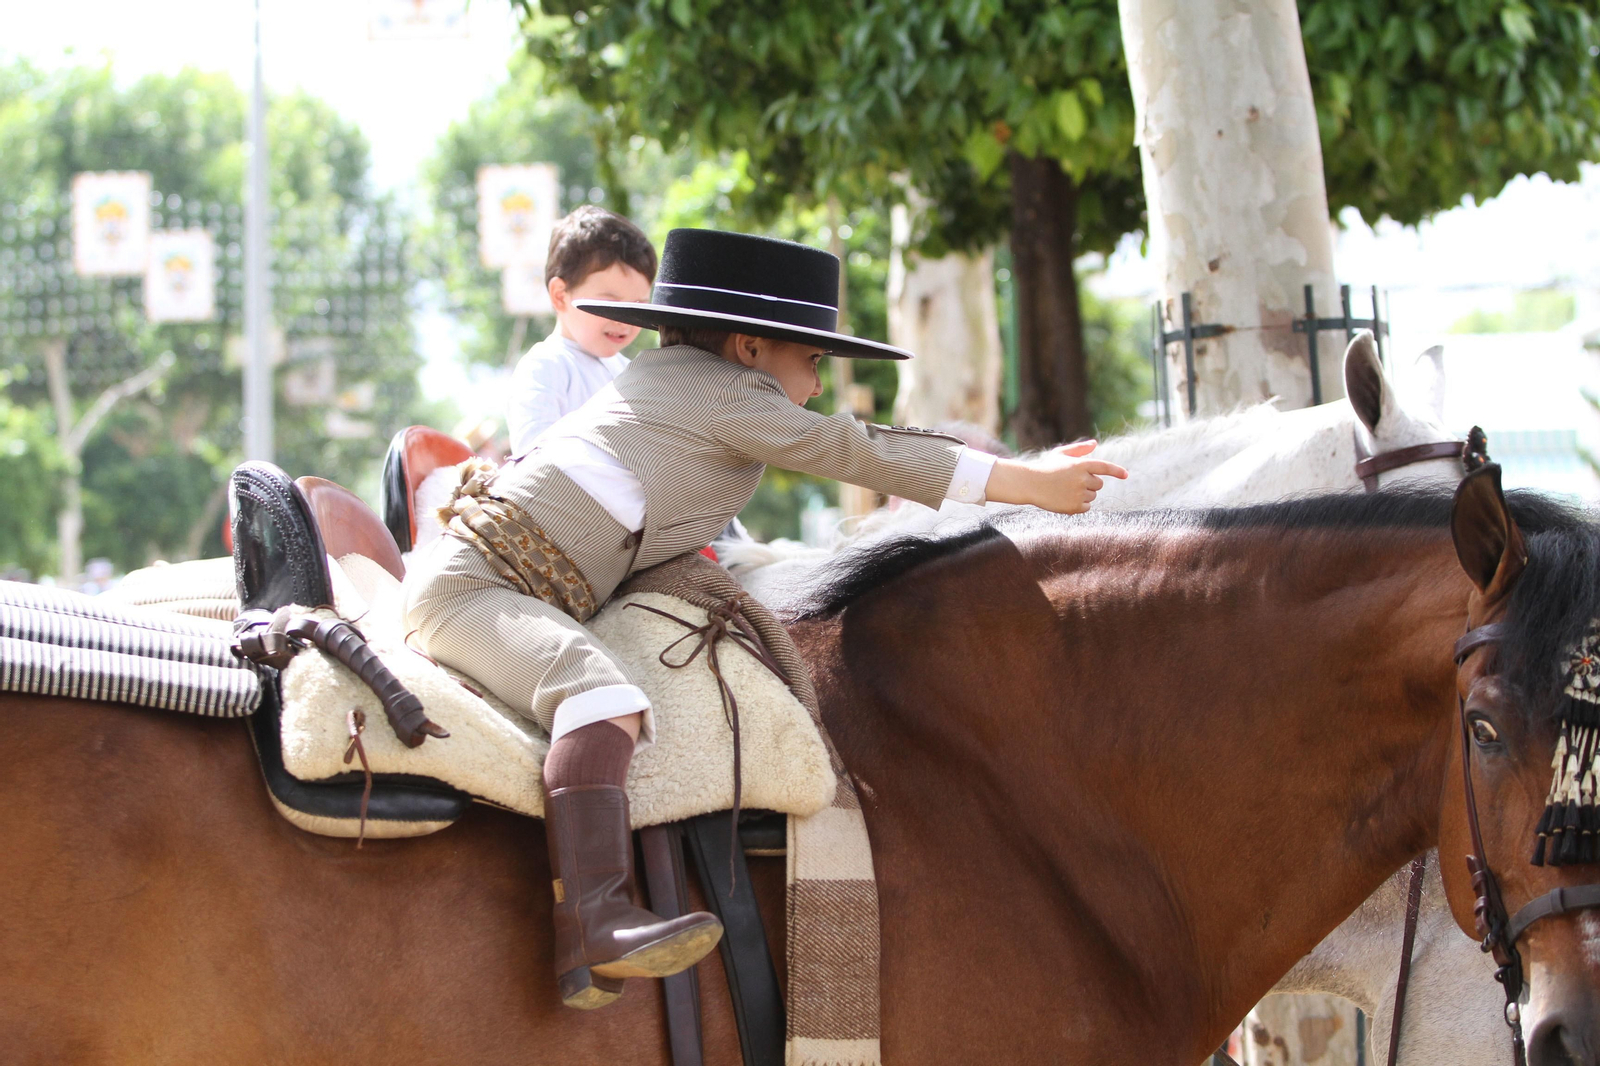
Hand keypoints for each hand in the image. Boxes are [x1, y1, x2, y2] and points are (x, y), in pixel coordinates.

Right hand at [985, 439, 1127, 514]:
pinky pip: (1086, 507)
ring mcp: (1079, 494)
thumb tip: (1095, 444)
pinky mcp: (1074, 507)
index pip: (1105, 467)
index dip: (1117, 471)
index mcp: (1081, 464)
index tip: (1126, 475)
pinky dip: (1079, 505)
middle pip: (1099, 484)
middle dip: (1090, 483)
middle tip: (1073, 482)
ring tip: (1065, 490)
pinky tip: (1065, 499)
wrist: (1030, 484)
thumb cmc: (1046, 467)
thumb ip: (1079, 449)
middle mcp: (1082, 479)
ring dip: (1083, 494)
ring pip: (1092, 496)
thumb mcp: (1061, 454)